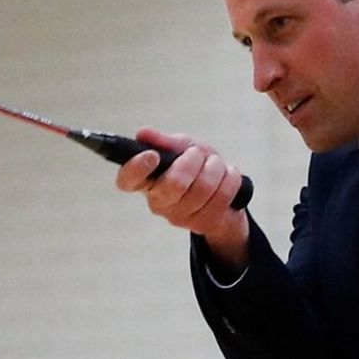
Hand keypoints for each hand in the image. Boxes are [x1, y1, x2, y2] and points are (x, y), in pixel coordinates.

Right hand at [115, 127, 248, 263]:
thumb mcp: (182, 148)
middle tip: (196, 154)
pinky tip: (226, 177)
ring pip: (203, 188)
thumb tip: (143, 134)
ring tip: (215, 164)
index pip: (128, 180)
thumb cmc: (198, 169)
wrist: (226, 194)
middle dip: (193, 161)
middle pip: (174, 184)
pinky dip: (230, 179)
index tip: (152, 155)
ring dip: (215, 168)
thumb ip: (164, 142)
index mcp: (147, 181)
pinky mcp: (204, 224)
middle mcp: (159, 202)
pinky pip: (222, 195)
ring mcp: (181, 217)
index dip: (136, 168)